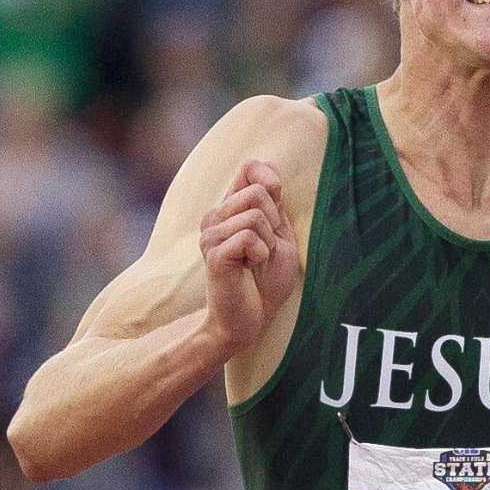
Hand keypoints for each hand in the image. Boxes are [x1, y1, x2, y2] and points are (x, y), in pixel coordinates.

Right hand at [199, 160, 299, 358]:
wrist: (249, 322)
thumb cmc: (264, 283)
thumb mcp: (279, 237)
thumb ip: (274, 206)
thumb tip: (269, 174)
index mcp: (229, 210)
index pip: (249, 167)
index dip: (270, 180)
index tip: (276, 208)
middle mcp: (214, 217)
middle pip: (258, 192)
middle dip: (275, 223)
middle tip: (265, 250)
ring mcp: (210, 235)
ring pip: (255, 215)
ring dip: (269, 243)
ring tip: (256, 262)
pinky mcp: (213, 254)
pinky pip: (249, 237)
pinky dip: (261, 254)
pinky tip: (248, 269)